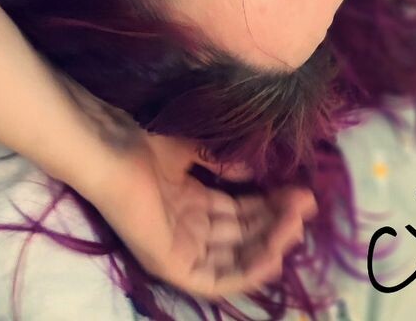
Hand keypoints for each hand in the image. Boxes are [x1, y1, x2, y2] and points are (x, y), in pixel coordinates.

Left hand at [57, 72, 318, 300]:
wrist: (108, 145)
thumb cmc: (144, 137)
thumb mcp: (198, 147)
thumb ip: (229, 161)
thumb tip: (263, 169)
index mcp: (191, 200)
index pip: (241, 212)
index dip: (273, 204)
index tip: (302, 190)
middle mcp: (188, 227)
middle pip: (243, 234)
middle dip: (277, 221)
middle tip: (306, 204)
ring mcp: (179, 247)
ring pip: (235, 257)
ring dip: (269, 244)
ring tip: (295, 224)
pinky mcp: (169, 263)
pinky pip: (215, 278)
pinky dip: (246, 270)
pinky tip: (272, 255)